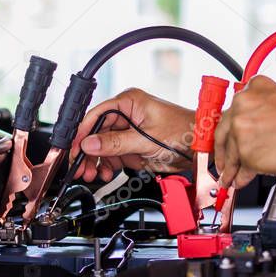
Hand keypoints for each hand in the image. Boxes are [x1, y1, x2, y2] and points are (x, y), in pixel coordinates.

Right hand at [70, 88, 194, 182]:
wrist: (200, 147)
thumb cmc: (183, 132)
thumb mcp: (146, 139)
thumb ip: (116, 143)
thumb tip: (90, 143)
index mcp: (129, 102)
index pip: (97, 115)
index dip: (83, 132)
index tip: (75, 148)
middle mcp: (126, 115)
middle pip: (96, 133)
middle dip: (88, 152)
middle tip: (81, 167)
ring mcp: (128, 131)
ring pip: (102, 147)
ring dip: (96, 162)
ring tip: (93, 174)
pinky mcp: (132, 146)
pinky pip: (113, 156)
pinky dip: (108, 166)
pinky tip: (106, 173)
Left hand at [214, 76, 275, 187]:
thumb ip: (260, 111)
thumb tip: (252, 131)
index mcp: (252, 89)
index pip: (231, 112)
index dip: (227, 129)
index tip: (224, 138)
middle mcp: (242, 107)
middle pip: (224, 133)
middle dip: (221, 151)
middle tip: (222, 161)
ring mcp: (241, 130)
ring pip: (231, 154)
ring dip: (230, 169)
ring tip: (230, 177)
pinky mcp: (246, 153)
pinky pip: (239, 169)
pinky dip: (239, 178)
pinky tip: (241, 182)